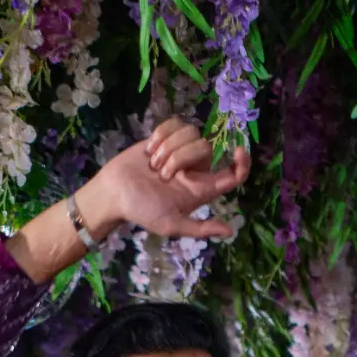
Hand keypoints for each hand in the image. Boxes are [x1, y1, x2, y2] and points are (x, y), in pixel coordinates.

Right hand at [80, 118, 249, 243]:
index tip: (239, 150)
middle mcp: (195, 169)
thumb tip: (230, 232)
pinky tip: (149, 150)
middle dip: (180, 157)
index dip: (242, 163)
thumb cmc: (142, 211)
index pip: (232, 175)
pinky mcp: (166, 136)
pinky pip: (174, 123)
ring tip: (153, 165)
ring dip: (168, 147)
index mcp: (201, 189)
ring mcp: (180, 150)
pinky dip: (160, 135)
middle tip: (161, 175)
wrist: (115, 193)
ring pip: (190, 132)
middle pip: (205, 147)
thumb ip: (200, 228)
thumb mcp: (171, 225)